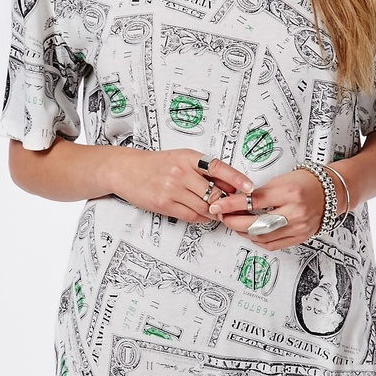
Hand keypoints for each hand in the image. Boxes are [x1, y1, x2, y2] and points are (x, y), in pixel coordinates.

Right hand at [111, 149, 253, 223]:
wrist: (126, 170)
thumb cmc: (156, 164)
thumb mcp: (181, 159)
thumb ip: (203, 170)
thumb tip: (230, 184)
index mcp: (188, 157)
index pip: (219, 167)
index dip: (237, 178)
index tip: (250, 188)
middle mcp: (181, 172)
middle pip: (214, 193)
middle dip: (227, 203)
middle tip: (236, 208)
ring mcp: (171, 189)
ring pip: (204, 207)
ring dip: (215, 213)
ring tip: (219, 212)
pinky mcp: (164, 204)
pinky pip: (191, 216)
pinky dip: (201, 218)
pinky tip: (202, 214)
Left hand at [208, 168, 325, 249]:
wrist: (330, 192)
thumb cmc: (305, 183)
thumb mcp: (281, 180)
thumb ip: (259, 193)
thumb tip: (236, 202)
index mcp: (289, 193)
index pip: (254, 201)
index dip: (232, 204)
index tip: (218, 205)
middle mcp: (295, 212)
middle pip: (256, 223)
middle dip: (234, 221)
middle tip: (221, 216)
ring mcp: (298, 227)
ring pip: (262, 237)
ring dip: (243, 232)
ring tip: (233, 224)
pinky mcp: (300, 237)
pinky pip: (272, 244)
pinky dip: (257, 240)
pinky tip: (248, 233)